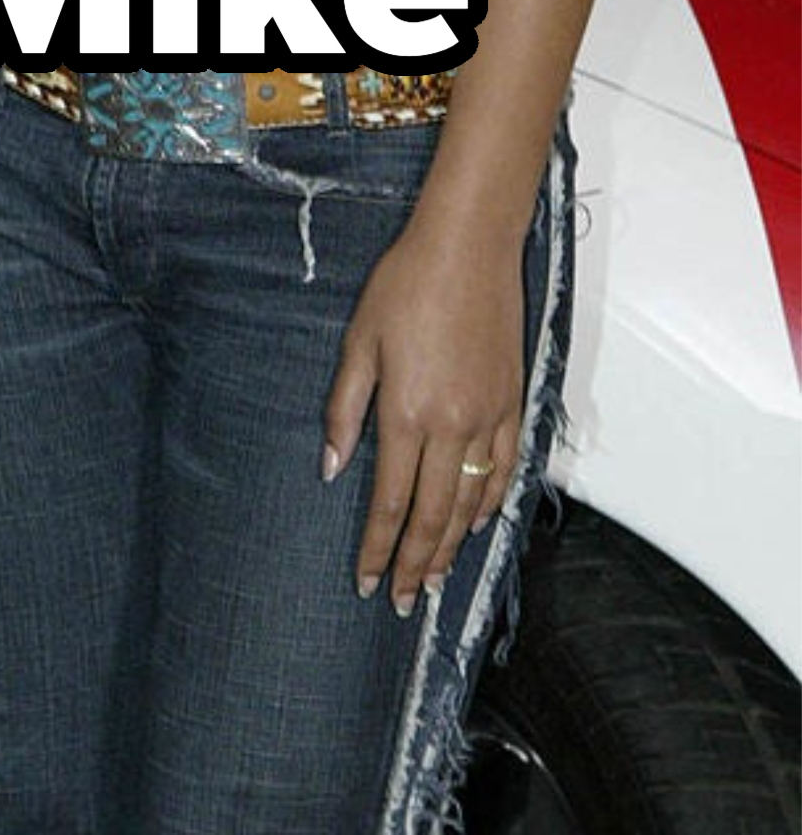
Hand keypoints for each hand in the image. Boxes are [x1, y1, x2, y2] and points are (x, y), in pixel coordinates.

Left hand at [321, 224, 521, 613]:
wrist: (467, 246)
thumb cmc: (406, 283)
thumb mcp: (359, 341)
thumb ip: (344, 409)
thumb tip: (332, 468)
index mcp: (407, 412)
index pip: (391, 501)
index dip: (377, 547)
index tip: (365, 580)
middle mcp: (452, 425)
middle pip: (435, 516)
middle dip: (414, 563)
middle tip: (400, 598)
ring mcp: (489, 417)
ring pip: (472, 502)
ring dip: (452, 545)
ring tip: (434, 576)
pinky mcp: (514, 402)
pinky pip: (504, 470)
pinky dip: (491, 504)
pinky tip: (476, 522)